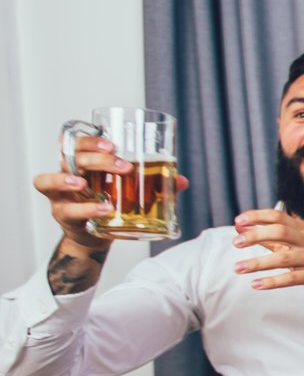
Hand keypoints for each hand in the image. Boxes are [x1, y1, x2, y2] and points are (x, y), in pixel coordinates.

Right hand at [36, 135, 190, 250]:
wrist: (96, 236)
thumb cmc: (111, 203)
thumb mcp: (131, 191)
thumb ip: (155, 184)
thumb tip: (181, 181)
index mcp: (82, 163)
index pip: (76, 142)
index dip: (90, 139)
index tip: (113, 143)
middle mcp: (66, 175)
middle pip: (70, 158)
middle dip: (96, 159)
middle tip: (123, 165)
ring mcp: (60, 196)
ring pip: (50, 181)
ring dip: (66, 180)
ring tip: (83, 184)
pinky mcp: (63, 216)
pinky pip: (67, 211)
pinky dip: (85, 209)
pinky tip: (103, 209)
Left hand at [232, 209, 303, 303]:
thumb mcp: (294, 247)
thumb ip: (269, 239)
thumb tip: (241, 228)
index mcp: (302, 231)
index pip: (278, 216)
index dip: (257, 216)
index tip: (238, 221)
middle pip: (280, 231)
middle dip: (256, 235)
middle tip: (236, 242)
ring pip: (283, 257)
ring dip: (258, 262)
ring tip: (238, 268)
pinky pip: (292, 278)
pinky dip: (272, 281)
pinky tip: (256, 284)